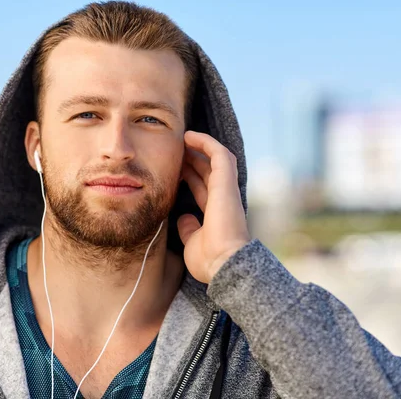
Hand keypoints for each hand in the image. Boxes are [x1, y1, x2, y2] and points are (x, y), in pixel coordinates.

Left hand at [178, 130, 250, 283]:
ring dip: (200, 147)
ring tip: (183, 138)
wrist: (223, 264)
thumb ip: (188, 229)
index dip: (189, 177)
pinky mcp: (227, 183)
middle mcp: (222, 199)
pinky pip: (219, 154)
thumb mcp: (192, 242)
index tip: (173, 170)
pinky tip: (190, 136)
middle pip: (208, 171)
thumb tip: (183, 218)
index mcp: (215, 213)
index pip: (202, 188)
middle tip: (174, 150)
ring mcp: (226, 190)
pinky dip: (206, 142)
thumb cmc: (209, 260)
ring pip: (215, 159)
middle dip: (192, 159)